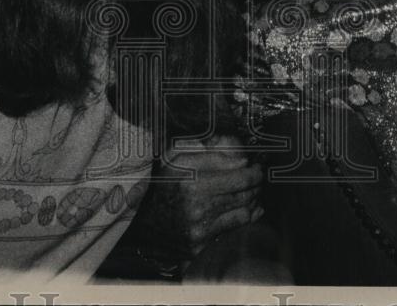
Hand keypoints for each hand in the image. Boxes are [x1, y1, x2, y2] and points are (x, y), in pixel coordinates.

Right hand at [132, 134, 263, 259]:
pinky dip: (247, 218)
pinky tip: (251, 209)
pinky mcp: (199, 243)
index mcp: (192, 181)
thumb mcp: (178, 155)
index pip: (242, 177)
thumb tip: (242, 158)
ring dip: (253, 200)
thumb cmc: (161, 180)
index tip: (257, 167)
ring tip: (253, 191)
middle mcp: (197, 207)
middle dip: (256, 185)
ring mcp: (198, 228)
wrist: (138, 214)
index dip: (255, 171)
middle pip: (245, 195)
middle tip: (258, 178)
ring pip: (243, 212)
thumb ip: (211, 152)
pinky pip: (233, 229)